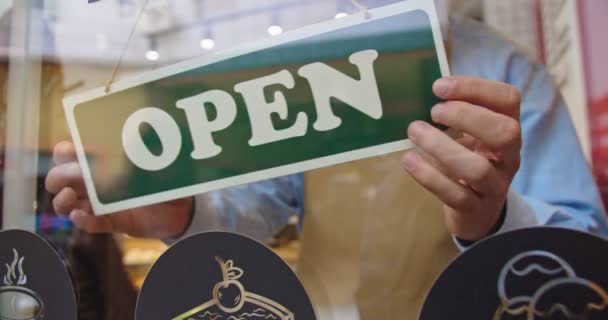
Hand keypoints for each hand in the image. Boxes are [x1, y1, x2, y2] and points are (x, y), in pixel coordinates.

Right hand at [45, 141, 193, 237]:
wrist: (182, 204)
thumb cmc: (165, 174)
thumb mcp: (154, 155)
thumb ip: (144, 144)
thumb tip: (138, 129)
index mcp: (99, 161)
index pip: (67, 154)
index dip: (64, 152)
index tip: (72, 150)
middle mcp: (94, 182)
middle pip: (59, 178)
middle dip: (60, 176)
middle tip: (76, 175)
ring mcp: (101, 204)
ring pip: (66, 205)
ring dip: (62, 201)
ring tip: (70, 197)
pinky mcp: (112, 222)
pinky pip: (90, 223)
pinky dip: (82, 220)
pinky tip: (81, 215)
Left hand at [402, 76, 521, 240]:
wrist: (477, 212)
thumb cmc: (467, 160)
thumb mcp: (468, 133)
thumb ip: (454, 112)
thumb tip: (421, 87)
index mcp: (508, 128)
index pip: (508, 99)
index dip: (476, 88)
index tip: (439, 86)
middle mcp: (509, 156)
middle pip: (505, 132)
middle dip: (466, 116)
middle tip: (433, 111)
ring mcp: (495, 185)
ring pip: (478, 168)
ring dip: (442, 147)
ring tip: (415, 131)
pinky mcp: (475, 210)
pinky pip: (456, 195)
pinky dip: (429, 176)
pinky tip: (409, 160)